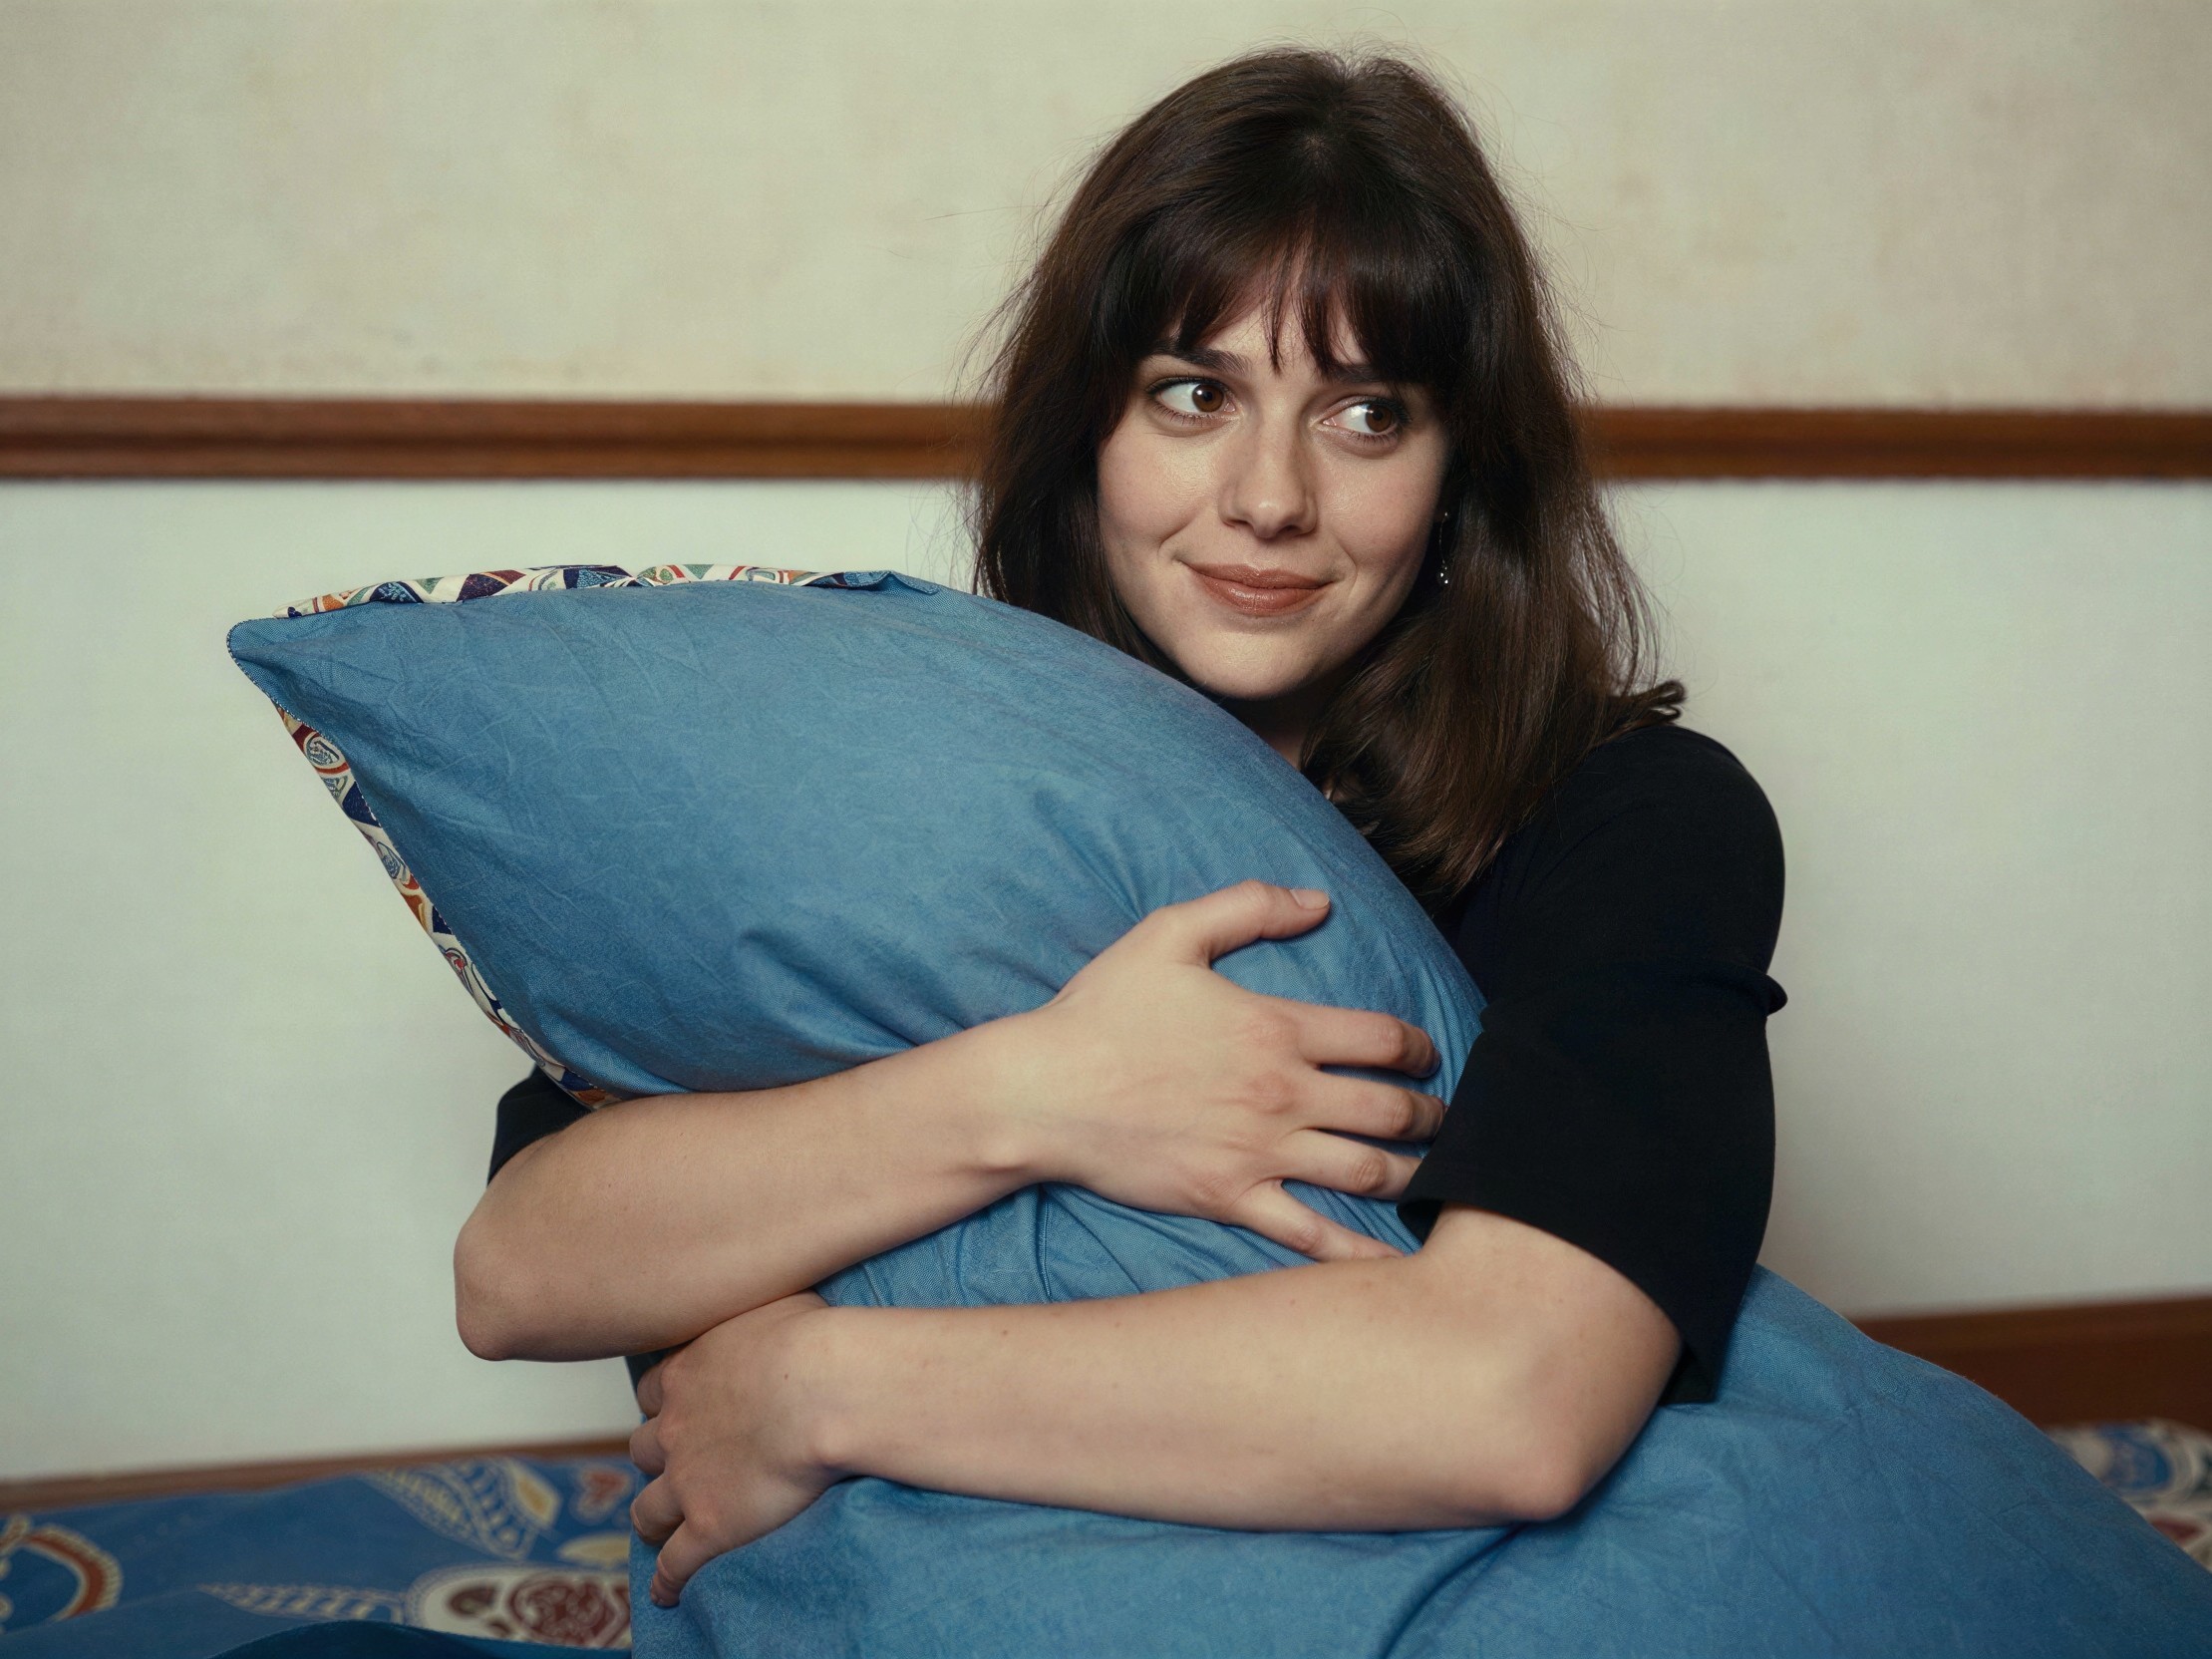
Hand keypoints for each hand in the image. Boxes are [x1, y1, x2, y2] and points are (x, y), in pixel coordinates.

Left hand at [628, 1290, 837, 1606]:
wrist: (823, 1387)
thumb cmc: (815, 1337)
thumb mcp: (781, 1298)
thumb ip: (763, 1310)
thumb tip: (780, 1293)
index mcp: (688, 1372)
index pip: (656, 1390)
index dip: (666, 1401)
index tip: (679, 1405)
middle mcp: (676, 1426)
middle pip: (643, 1447)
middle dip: (655, 1456)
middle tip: (673, 1464)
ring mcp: (688, 1478)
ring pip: (648, 1507)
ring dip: (652, 1517)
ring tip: (660, 1529)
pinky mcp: (709, 1524)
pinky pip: (676, 1561)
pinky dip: (669, 1580)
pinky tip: (670, 1593)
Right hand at [990, 880, 1443, 1261]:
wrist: (1042, 1092)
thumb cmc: (1101, 1012)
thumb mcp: (1169, 934)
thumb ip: (1248, 906)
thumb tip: (1319, 902)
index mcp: (1276, 1029)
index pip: (1381, 1038)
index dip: (1419, 1046)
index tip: (1428, 1055)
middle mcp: (1282, 1094)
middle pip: (1390, 1109)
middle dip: (1432, 1116)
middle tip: (1445, 1121)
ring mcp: (1260, 1152)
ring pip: (1366, 1171)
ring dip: (1413, 1173)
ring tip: (1431, 1176)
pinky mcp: (1231, 1199)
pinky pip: (1310, 1233)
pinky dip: (1357, 1250)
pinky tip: (1390, 1263)